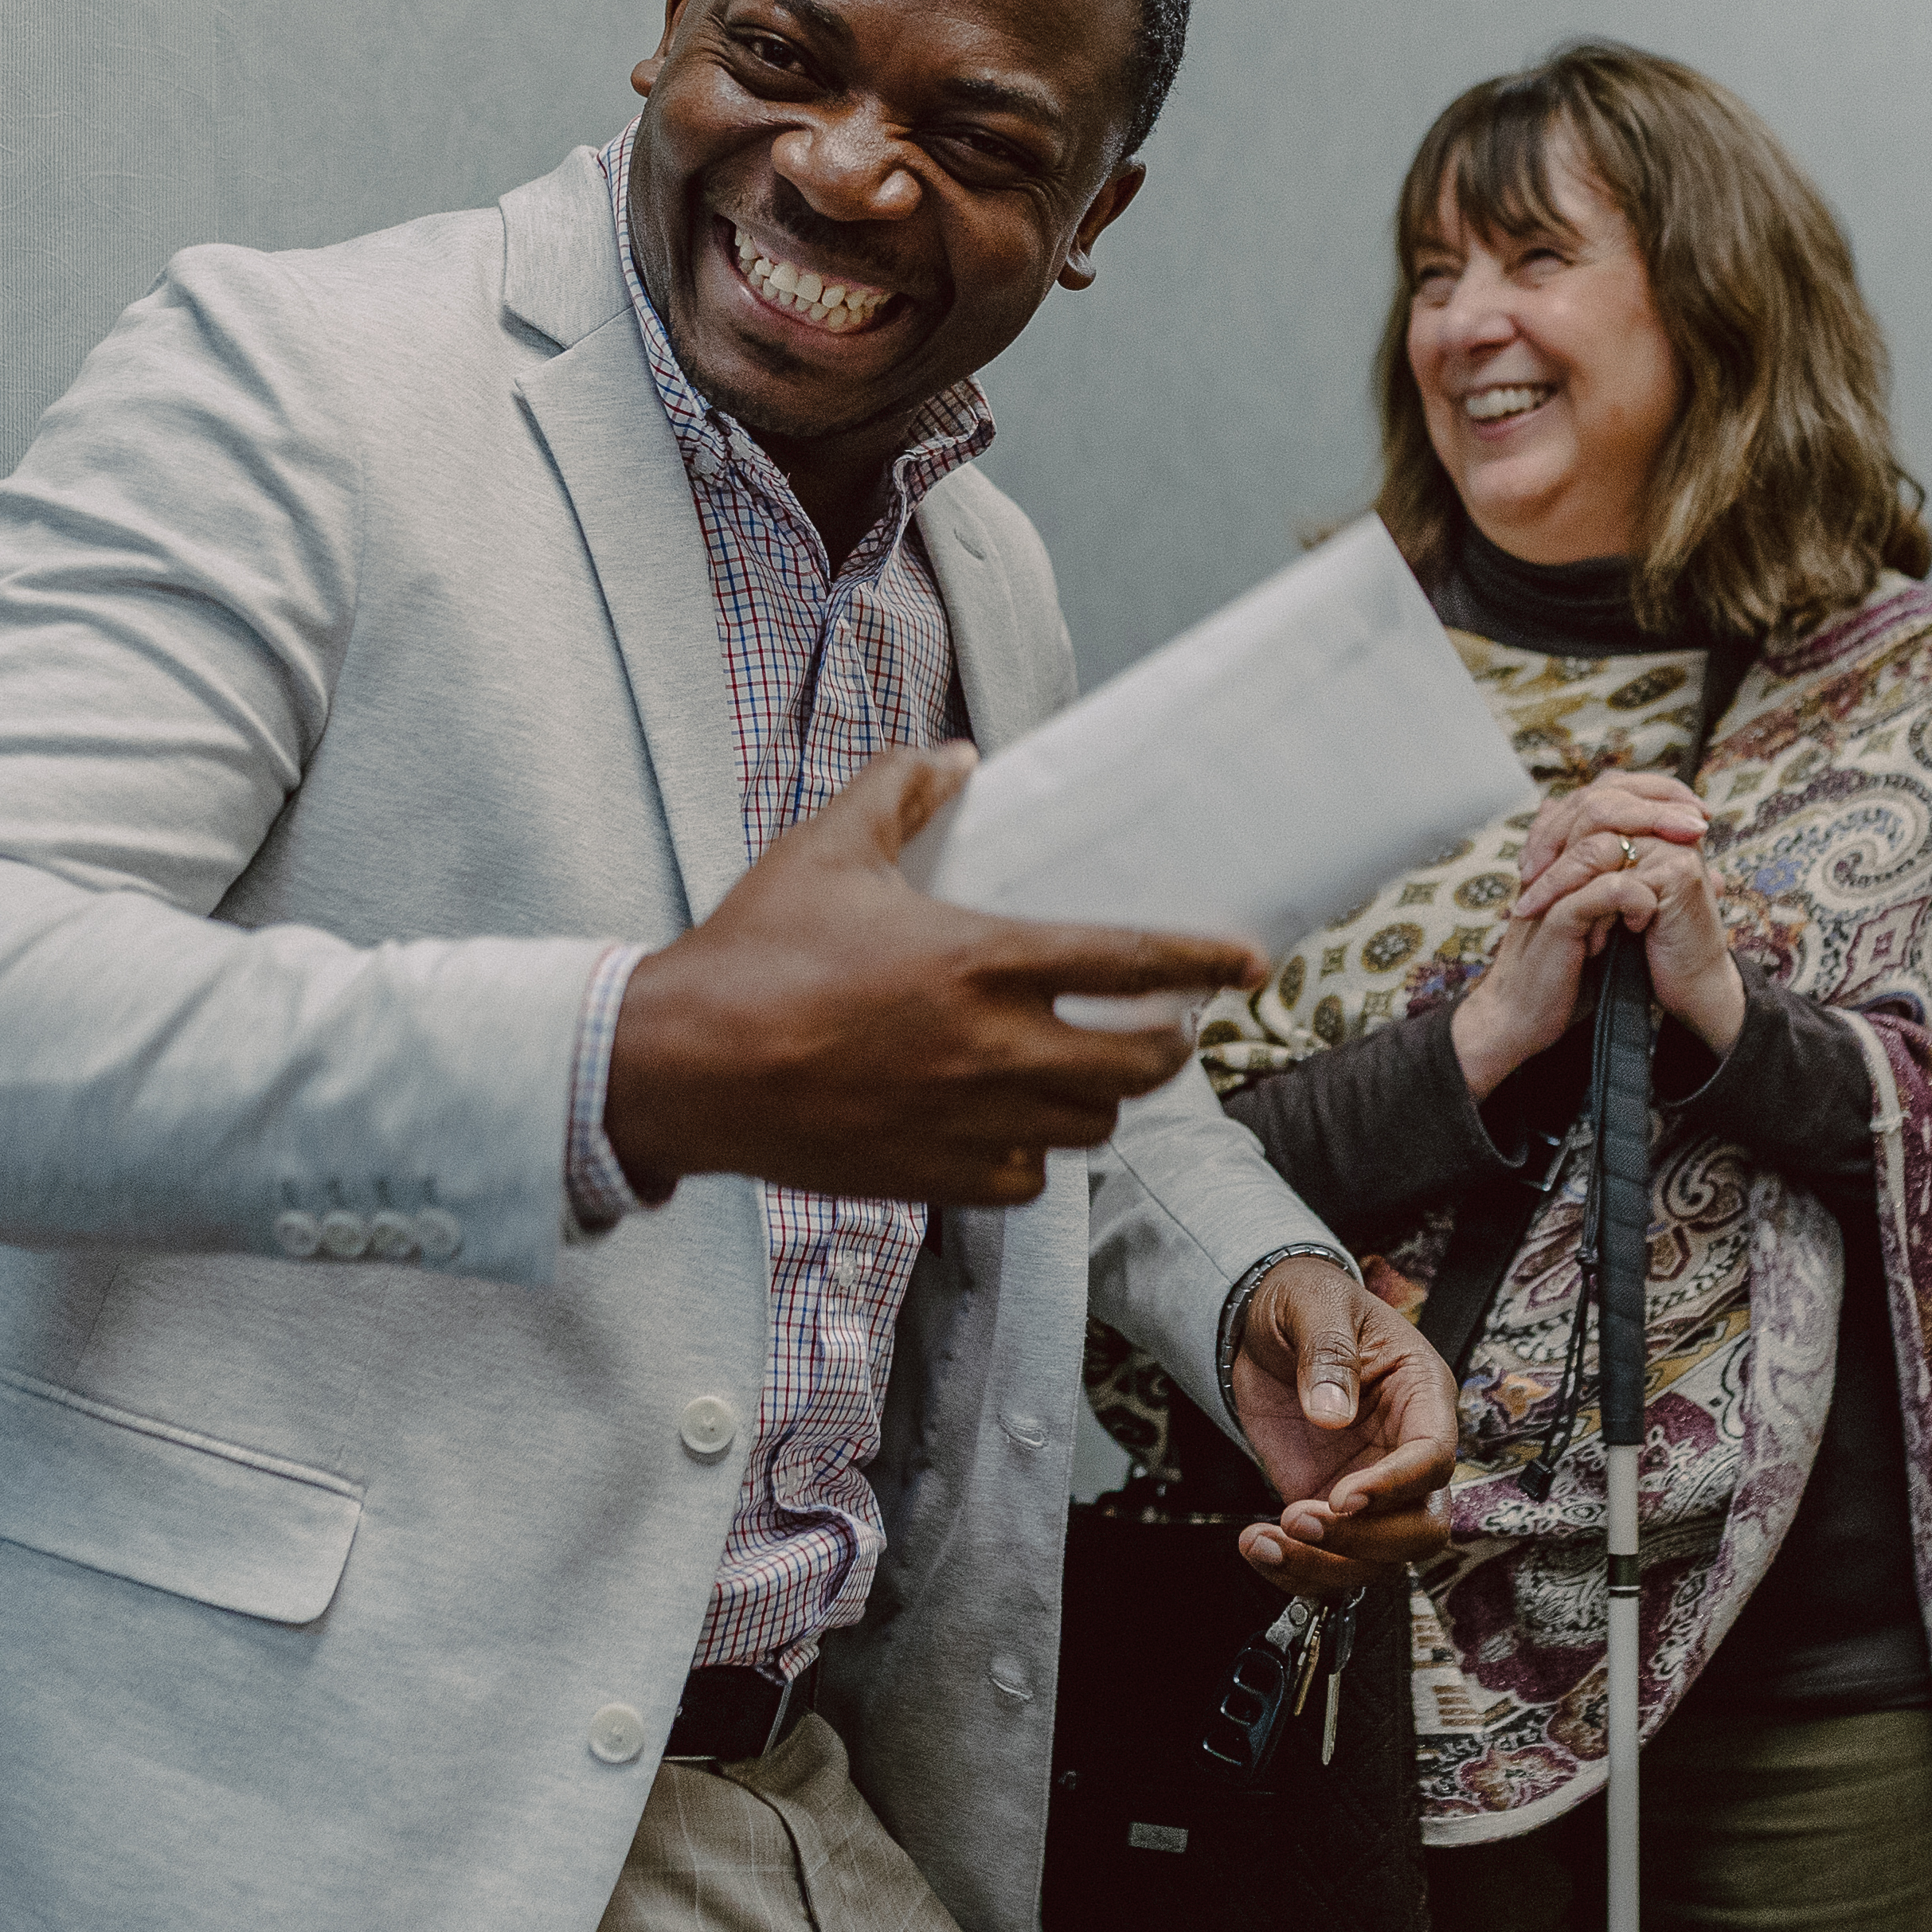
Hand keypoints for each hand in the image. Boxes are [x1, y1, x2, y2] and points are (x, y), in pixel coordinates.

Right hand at [605, 743, 1265, 1204]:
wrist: (684, 1066)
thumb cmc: (753, 951)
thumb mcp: (826, 848)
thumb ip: (900, 791)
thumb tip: (954, 752)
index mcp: (979, 959)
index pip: (1132, 961)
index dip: (1204, 962)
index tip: (1248, 963)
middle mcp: (991, 1048)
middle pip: (1138, 1066)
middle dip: (1168, 1046)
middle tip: (1163, 1027)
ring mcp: (966, 1121)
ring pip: (1086, 1126)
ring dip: (1099, 1099)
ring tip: (1089, 1071)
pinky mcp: (930, 1176)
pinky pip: (1023, 1179)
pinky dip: (1032, 1155)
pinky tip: (1013, 1127)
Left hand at [1228, 1256, 1455, 1599]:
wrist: (1268, 1322)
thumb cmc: (1309, 1302)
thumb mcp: (1316, 1305)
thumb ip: (1328, 1353)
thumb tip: (1332, 1411)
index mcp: (1421, 1396)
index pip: (1433, 1458)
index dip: (1395, 1486)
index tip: (1343, 1495)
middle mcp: (1404, 1450)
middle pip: (1420, 1526)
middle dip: (1363, 1539)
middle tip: (1298, 1516)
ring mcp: (1370, 1485)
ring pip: (1378, 1557)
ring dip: (1324, 1565)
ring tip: (1265, 1542)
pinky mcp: (1329, 1505)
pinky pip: (1330, 1556)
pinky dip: (1296, 1568)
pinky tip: (1257, 1547)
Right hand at [1449, 768, 1716, 1091]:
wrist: (1523, 1015)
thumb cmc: (1568, 969)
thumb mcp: (1612, 918)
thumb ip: (1644, 885)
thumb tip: (1704, 869)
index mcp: (1564, 853)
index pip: (1606, 794)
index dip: (1653, 792)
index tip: (1698, 811)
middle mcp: (1552, 860)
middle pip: (1600, 802)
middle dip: (1656, 805)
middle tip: (1698, 823)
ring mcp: (1550, 886)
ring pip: (1597, 838)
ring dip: (1649, 840)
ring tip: (1688, 854)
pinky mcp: (1555, 918)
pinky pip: (1598, 889)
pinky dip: (1632, 894)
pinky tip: (1648, 910)